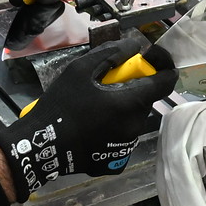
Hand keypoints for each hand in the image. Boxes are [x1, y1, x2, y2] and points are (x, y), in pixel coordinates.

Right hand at [0, 40, 176, 199]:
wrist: (39, 148)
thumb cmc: (60, 105)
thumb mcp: (80, 69)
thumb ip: (111, 53)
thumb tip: (136, 45)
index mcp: (131, 103)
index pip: (166, 82)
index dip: (163, 67)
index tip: (151, 59)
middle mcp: (135, 125)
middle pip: (146, 99)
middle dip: (133, 88)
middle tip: (107, 84)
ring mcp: (127, 145)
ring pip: (134, 118)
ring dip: (122, 108)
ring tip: (95, 107)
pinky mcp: (117, 161)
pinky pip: (123, 136)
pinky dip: (114, 127)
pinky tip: (93, 126)